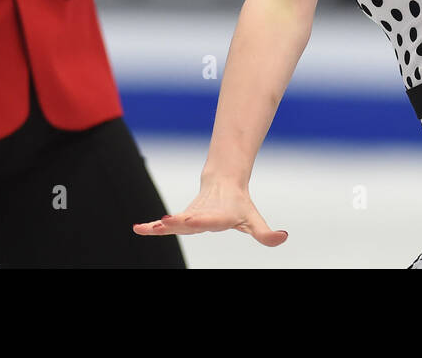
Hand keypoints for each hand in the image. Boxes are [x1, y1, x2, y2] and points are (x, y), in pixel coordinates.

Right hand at [133, 178, 287, 245]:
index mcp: (220, 217)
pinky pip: (165, 226)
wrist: (223, 183)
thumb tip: (283, 237)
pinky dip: (152, 227)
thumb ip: (266, 233)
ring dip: (161, 226)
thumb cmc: (240, 206)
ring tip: (144, 228)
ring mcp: (190, 217)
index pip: (210, 220)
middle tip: (165, 222)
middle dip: (178, 222)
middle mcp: (203, 216)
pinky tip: (138, 229)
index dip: (202, 220)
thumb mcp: (254, 220)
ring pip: (175, 222)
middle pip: (189, 220)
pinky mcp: (182, 219)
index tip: (191, 220)